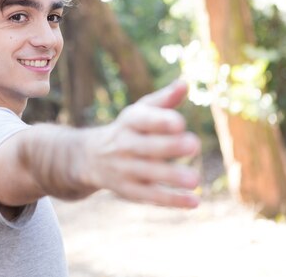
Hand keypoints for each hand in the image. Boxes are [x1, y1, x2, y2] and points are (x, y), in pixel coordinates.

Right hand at [82, 80, 200, 207]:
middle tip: (194, 145)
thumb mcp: (140, 111)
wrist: (90, 157)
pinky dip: (171, 200)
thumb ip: (164, 100)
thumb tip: (185, 83)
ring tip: (195, 179)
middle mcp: (124, 144)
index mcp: (129, 122)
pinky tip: (194, 202)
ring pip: (148, 173)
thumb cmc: (128, 129)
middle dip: (168, 146)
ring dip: (171, 176)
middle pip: (146, 146)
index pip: (142, 120)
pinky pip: (150, 196)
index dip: (159, 121)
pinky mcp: (129, 190)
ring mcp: (125, 169)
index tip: (179, 122)